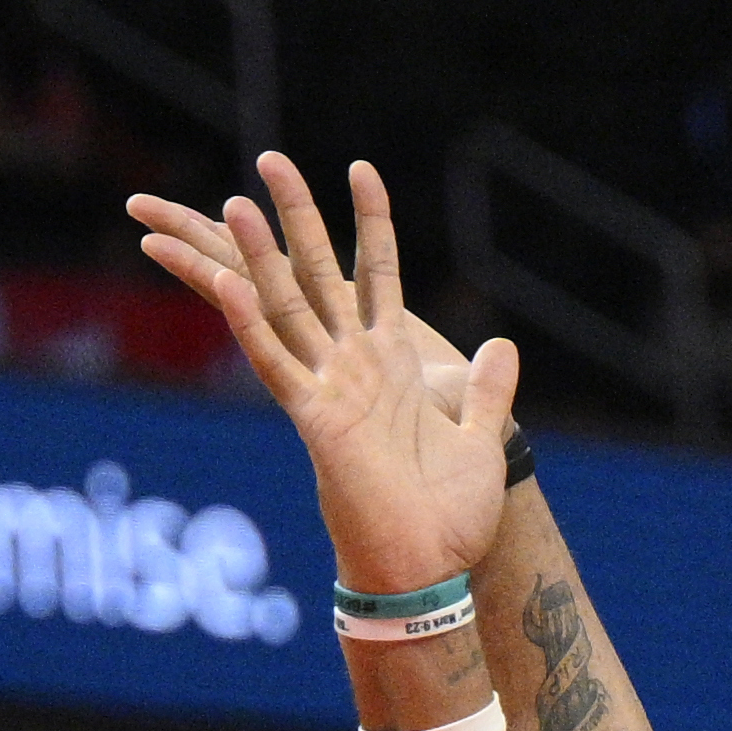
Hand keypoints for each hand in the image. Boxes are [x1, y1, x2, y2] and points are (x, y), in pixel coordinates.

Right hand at [133, 151, 512, 593]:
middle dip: (297, 217)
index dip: (372, 221)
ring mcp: (329, 390)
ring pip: (285, 308)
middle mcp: (354, 368)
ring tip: (235, 201)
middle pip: (317, 275)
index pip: (378, 274)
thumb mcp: (481, 439)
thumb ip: (488, 391)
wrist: (431, 572)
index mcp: (392, 366)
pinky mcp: (313, 421)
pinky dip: (251, 325)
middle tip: (271, 158)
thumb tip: (501, 347)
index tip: (362, 168)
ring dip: (260, 256)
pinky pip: (275, 365)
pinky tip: (230, 282)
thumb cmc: (450, 518)